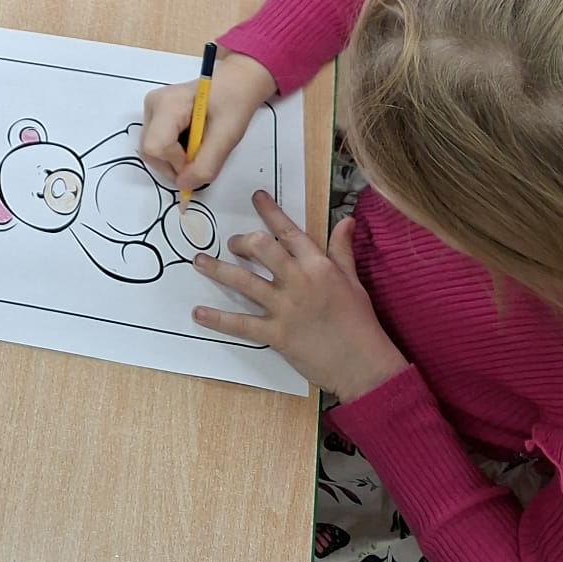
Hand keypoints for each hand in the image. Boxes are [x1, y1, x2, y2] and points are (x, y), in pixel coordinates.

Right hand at [139, 50, 276, 189]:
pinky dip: (173, 153)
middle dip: (175, 165)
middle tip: (201, 159)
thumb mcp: (227, 137)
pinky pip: (157, 145)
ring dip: (175, 160)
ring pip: (152, 151)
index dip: (177, 163)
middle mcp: (153, 105)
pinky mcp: (155, 116)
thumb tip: (184, 185)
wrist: (236, 84)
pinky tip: (191, 143)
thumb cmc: (233, 103)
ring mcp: (151, 110)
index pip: (156, 146)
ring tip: (198, 148)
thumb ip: (206, 164)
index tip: (200, 160)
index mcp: (168, 104)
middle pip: (150, 151)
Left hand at [192, 192, 408, 399]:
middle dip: (242, 242)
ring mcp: (285, 307)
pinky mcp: (276, 334)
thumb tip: (347, 220)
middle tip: (233, 244)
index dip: (270, 212)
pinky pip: (241, 324)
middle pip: (261, 248)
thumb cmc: (360, 323)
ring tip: (198, 262)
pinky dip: (218, 319)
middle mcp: (298, 281)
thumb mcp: (354, 281)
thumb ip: (343, 250)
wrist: (364, 365)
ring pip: (244, 281)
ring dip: (217, 270)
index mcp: (318, 265)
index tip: (255, 197)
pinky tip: (198, 313)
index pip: (289, 232)